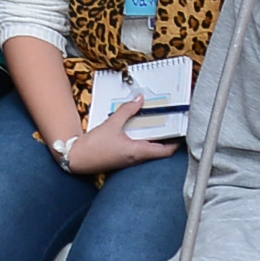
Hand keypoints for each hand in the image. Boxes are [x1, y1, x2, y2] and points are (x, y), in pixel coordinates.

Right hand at [65, 99, 179, 174]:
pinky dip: (143, 141)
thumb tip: (139, 100)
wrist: (78, 159)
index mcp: (138, 151)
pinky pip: (139, 150)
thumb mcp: (112, 124)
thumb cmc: (94, 146)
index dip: (176, 143)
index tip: (182, 132)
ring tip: (157, 124)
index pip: (165, 151)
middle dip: (167, 138)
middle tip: (171, 124)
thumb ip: (127, 111)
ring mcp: (130, 160)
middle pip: (159, 150)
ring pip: (150, 150)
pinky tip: (138, 131)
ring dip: (155, 139)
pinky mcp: (123, 159)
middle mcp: (137, 158)